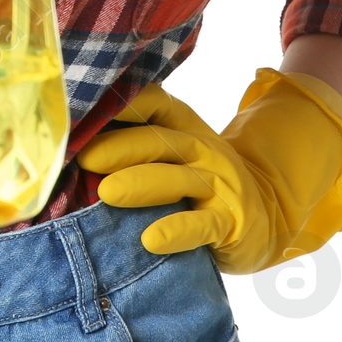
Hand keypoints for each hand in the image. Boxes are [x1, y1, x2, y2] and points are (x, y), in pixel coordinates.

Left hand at [74, 70, 341, 274]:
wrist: (263, 214)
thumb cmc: (201, 182)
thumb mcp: (178, 154)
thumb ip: (141, 144)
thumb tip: (77, 141)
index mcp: (185, 126)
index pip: (156, 104)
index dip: (126, 102)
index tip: (91, 105)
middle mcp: (202, 149)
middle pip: (159, 141)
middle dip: (121, 147)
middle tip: (85, 156)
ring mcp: (218, 183)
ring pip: (177, 180)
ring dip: (141, 184)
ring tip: (107, 192)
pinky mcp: (230, 221)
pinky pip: (202, 224)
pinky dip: (176, 231)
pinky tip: (150, 239)